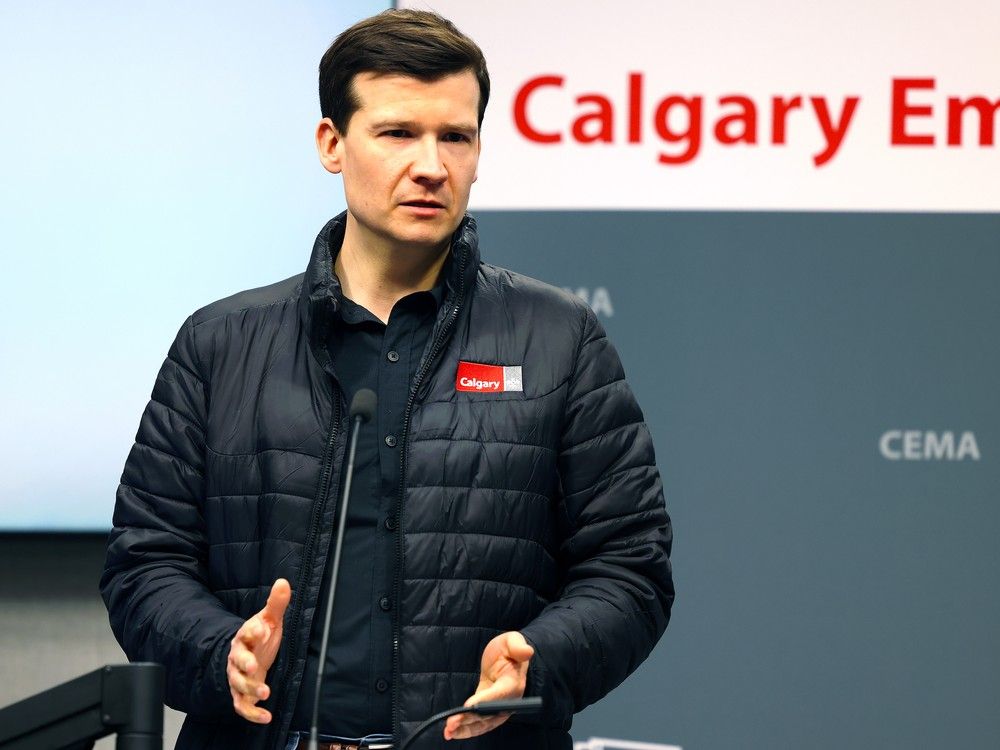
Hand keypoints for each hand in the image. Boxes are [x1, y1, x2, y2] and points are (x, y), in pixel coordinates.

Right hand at [226, 578, 291, 722]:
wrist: (250, 655)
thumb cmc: (261, 636)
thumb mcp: (270, 619)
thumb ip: (276, 603)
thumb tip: (283, 581)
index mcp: (245, 637)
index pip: (245, 633)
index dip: (252, 631)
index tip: (262, 629)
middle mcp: (238, 658)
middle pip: (237, 662)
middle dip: (244, 664)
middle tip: (255, 665)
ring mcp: (239, 677)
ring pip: (238, 685)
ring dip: (250, 689)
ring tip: (265, 693)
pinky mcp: (242, 693)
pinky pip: (242, 706)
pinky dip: (252, 713)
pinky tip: (267, 717)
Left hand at [443, 631, 533, 740]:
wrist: (509, 659)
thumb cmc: (509, 649)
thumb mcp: (513, 641)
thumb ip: (518, 646)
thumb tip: (527, 651)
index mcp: (513, 683)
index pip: (499, 695)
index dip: (485, 701)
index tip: (469, 706)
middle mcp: (508, 701)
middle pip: (489, 714)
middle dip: (469, 719)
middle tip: (451, 724)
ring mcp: (498, 709)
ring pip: (482, 724)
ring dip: (465, 729)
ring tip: (448, 732)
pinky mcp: (488, 711)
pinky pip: (478, 724)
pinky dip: (465, 730)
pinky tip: (451, 733)